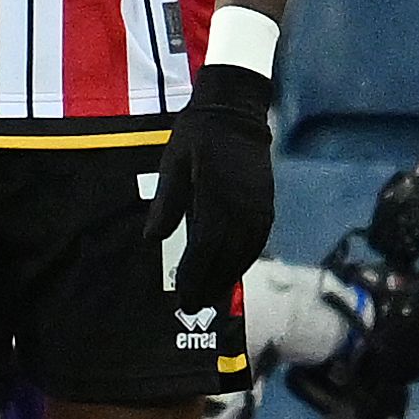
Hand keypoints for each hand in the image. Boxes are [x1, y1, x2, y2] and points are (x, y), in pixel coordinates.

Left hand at [145, 62, 274, 312]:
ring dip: (228, 276)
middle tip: (192, 307)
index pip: (205, 249)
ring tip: (211, 296)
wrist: (236, 111)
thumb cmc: (196, 136)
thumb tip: (151, 240)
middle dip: (209, 284)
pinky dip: (244, 260)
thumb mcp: (173, 164)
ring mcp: (259, 208)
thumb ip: (167, 203)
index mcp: (215, 199)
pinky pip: (257, 241)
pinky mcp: (266, 204)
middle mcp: (242, 209)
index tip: (182, 297)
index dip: (194, 276)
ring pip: (245, 253)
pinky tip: (232, 270)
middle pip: (227, 257)